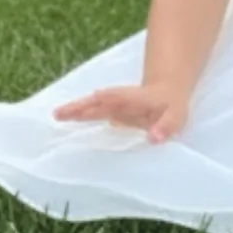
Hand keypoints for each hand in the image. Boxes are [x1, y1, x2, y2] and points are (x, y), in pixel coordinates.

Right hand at [52, 78, 191, 142]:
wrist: (167, 93)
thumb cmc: (172, 106)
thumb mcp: (176, 116)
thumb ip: (166, 126)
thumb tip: (153, 138)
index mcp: (135, 99)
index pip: (118, 98)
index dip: (106, 98)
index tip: (92, 97)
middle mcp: (121, 101)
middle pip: (98, 103)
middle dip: (80, 107)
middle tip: (59, 113)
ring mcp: (114, 106)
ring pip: (92, 107)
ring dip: (76, 110)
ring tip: (57, 114)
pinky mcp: (111, 112)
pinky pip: (94, 113)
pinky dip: (80, 115)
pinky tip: (66, 120)